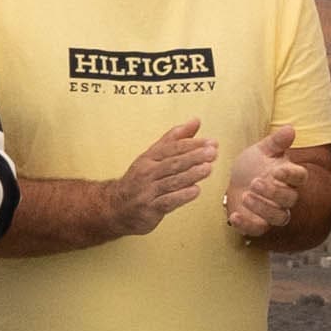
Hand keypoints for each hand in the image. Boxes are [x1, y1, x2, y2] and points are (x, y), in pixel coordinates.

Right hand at [102, 119, 216, 234]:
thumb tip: (195, 121)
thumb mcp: (154, 157)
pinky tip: (195, 191)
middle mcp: (147, 172)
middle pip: (173, 163)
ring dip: (191, 175)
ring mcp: (148, 191)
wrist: (117, 208)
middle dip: (194, 157)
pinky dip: (182, 196)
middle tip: (212, 152)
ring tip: (208, 169)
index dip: (192, 144)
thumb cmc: (140, 180)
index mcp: (149, 158)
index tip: (211, 142)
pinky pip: (167, 201)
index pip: (172, 148)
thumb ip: (175, 139)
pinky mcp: (150, 209)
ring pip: (171, 181)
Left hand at [221, 127, 316, 241]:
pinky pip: (257, 229)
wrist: (236, 181)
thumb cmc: (254, 164)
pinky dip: (246, 225)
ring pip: (278, 217)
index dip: (291, 175)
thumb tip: (291, 129)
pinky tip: (234, 216)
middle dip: (273, 193)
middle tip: (255, 183)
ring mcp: (273, 211)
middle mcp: (285, 196)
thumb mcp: (263, 150)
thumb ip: (276, 142)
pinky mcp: (258, 224)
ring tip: (245, 196)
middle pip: (290, 199)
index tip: (277, 171)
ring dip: (263, 208)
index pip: (300, 177)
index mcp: (289, 176)